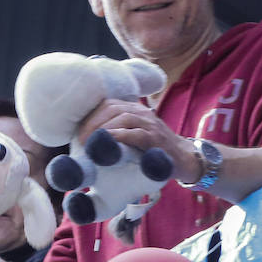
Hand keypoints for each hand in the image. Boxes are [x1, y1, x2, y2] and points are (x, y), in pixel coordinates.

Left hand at [78, 98, 195, 181]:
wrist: (183, 158)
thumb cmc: (153, 149)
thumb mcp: (133, 135)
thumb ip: (117, 132)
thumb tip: (88, 141)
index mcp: (133, 109)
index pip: (107, 104)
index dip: (90, 116)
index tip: (78, 131)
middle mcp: (141, 112)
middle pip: (111, 108)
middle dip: (92, 123)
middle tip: (80, 140)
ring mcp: (150, 123)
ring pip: (122, 117)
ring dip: (102, 130)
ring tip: (90, 143)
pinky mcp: (156, 138)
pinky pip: (136, 133)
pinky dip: (119, 137)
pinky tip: (108, 144)